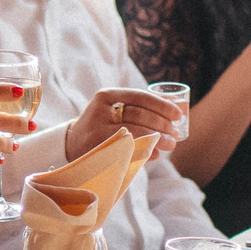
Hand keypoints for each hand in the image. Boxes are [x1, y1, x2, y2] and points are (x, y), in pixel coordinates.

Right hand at [64, 87, 183, 159]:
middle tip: (176, 133)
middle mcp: (100, 109)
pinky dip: (145, 151)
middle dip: (162, 124)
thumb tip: (173, 107)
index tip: (178, 114)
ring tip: (171, 144)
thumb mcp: (113, 110)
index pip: (140, 97)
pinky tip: (156, 154)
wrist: (71, 143)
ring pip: (135, 131)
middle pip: (139, 114)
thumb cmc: (102, 125)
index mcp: (107, 95)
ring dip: (158, 138)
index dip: (162, 105)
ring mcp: (97, 129)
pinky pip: (127, 148)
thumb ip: (137, 108)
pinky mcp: (97, 147)